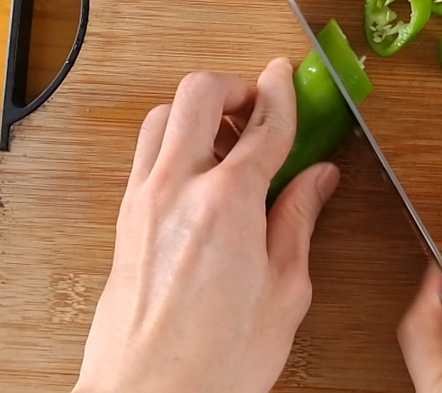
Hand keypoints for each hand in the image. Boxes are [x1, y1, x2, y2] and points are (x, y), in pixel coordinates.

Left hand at [73, 58, 340, 392]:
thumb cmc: (214, 363)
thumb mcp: (283, 291)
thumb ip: (297, 222)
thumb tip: (316, 182)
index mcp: (227, 203)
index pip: (263, 123)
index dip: (282, 93)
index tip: (289, 78)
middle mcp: (176, 189)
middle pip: (198, 94)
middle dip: (234, 87)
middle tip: (260, 106)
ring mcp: (143, 201)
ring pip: (162, 116)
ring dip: (197, 112)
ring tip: (230, 140)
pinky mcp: (125, 221)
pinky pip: (147, 154)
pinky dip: (174, 142)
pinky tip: (201, 173)